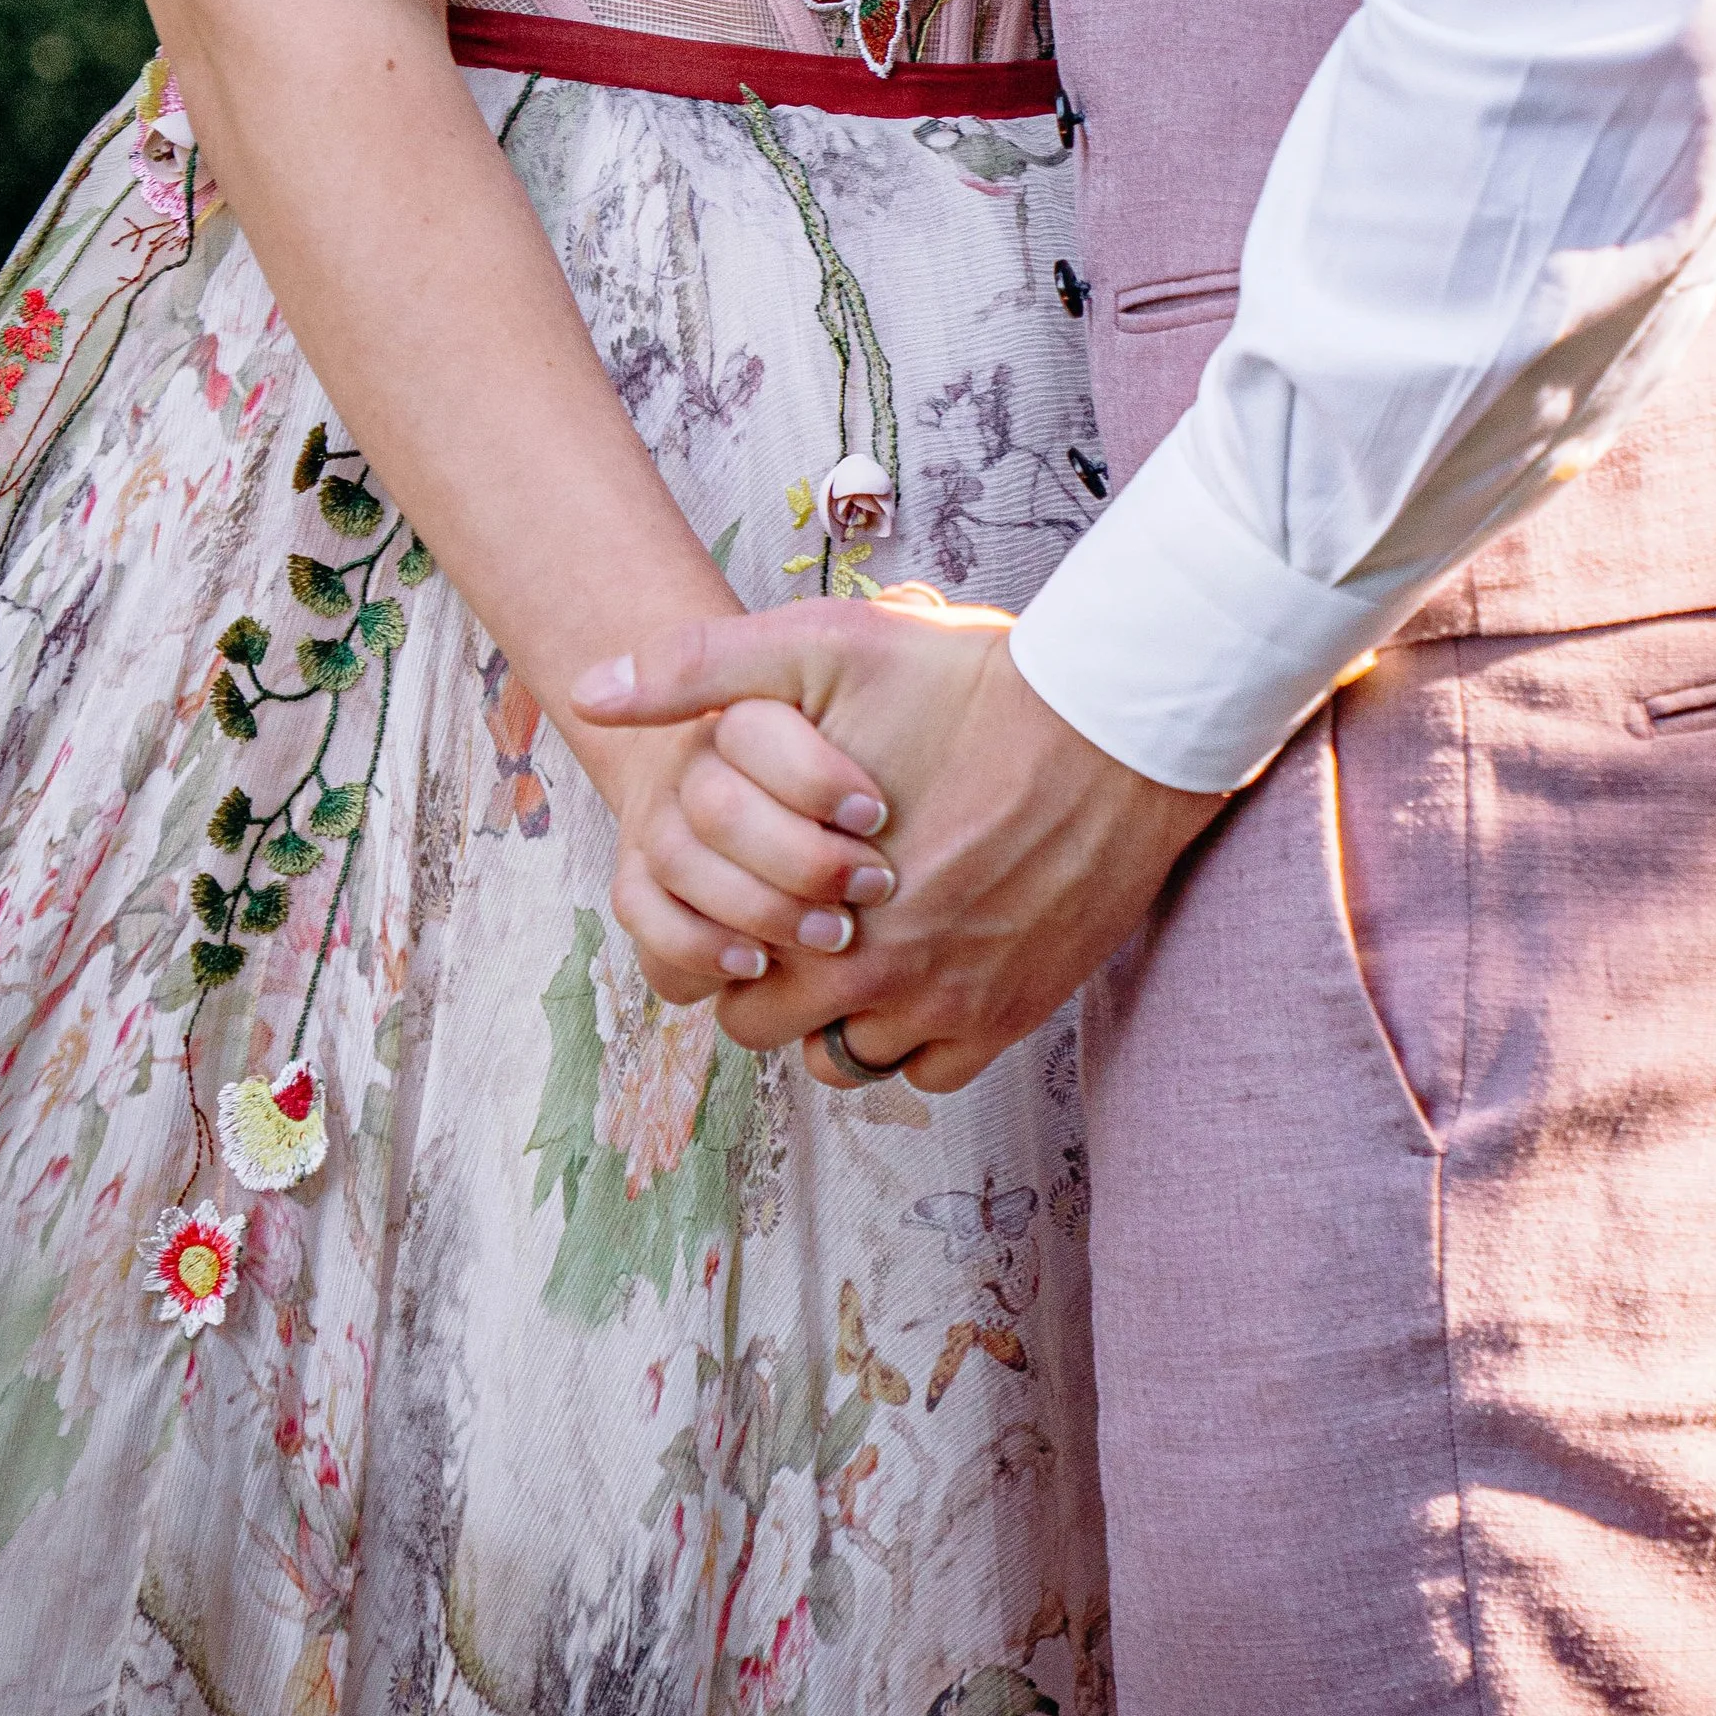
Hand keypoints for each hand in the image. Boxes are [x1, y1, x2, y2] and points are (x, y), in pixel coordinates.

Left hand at [573, 593, 1223, 1092]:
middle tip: (805, 916)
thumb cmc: (978, 681)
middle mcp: (879, 976)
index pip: (723, 974)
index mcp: (816, 905)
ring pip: (855, 1058)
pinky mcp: (1015, 1015)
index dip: (730, 929)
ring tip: (866, 940)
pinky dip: (923, 1033)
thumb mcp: (830, 644)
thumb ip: (703, 669)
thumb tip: (594, 687)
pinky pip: (934, 1071)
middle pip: (776, 1029)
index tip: (759, 890)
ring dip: (848, 1012)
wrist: (1120, 723)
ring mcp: (951, 1005)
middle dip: (779, 977)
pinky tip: (929, 962)